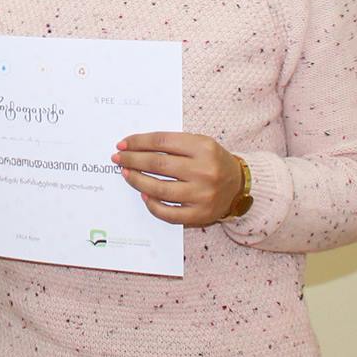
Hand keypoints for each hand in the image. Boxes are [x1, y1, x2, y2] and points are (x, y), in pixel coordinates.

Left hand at [113, 132, 244, 227]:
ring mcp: (202, 195)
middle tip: (117, 159)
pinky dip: (152, 204)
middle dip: (132, 160)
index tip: (122, 144)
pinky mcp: (200, 215)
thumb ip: (172, 144)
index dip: (138, 142)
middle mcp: (204, 171)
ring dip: (137, 180)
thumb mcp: (199, 143)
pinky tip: (144, 194)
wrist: (238, 185)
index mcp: (203, 147)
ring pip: (159, 188)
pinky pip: (168, 213)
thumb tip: (135, 147)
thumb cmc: (212, 161)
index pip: (161, 141)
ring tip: (127, 174)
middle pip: (157, 163)